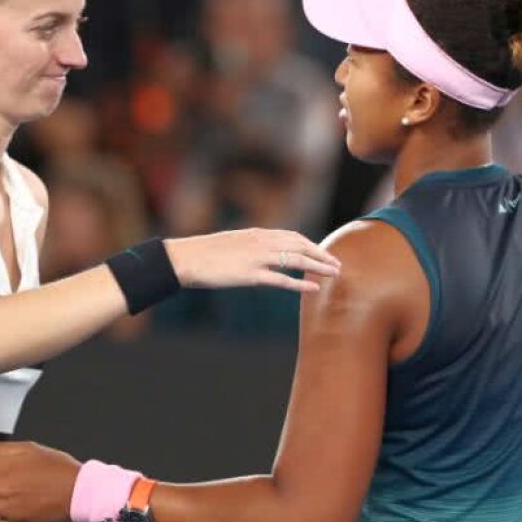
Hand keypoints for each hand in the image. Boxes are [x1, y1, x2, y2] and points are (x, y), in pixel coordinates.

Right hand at [166, 228, 339, 291]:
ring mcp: (257, 257)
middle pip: (300, 244)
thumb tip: (260, 255)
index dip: (310, 244)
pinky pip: (282, 279)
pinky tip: (314, 288)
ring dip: (319, 266)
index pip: (292, 235)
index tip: (323, 252)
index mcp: (256, 233)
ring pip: (296, 259)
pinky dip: (300, 283)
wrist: (185, 258)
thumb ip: (250, 247)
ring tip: (335, 273)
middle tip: (337, 263)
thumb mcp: (232, 244)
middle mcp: (261, 241)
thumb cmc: (204, 253)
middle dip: (321, 254)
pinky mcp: (251, 275)